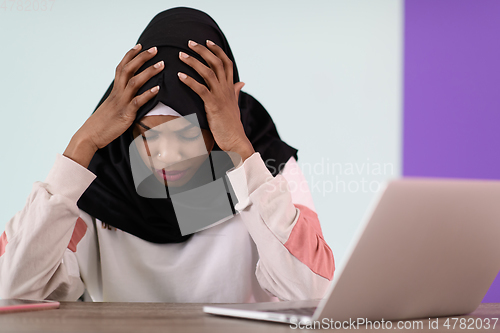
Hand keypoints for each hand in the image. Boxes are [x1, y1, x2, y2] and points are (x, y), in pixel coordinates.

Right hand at [64, 44, 163, 167]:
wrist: (89, 136)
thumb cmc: (102, 124)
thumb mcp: (113, 108)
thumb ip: (122, 100)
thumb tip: (131, 97)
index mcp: (114, 90)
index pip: (121, 67)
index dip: (130, 55)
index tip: (140, 46)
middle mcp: (117, 93)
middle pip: (128, 69)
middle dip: (142, 57)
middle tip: (155, 49)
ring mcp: (121, 102)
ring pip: (134, 82)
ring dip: (149, 72)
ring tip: (161, 64)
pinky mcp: (125, 114)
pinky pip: (137, 101)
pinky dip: (148, 94)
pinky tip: (158, 88)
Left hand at [177, 40, 254, 162]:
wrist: (235, 140)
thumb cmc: (232, 124)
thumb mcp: (235, 104)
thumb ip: (236, 91)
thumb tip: (241, 82)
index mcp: (230, 87)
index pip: (226, 62)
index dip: (217, 50)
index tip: (207, 41)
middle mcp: (226, 88)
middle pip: (216, 62)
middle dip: (203, 50)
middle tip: (189, 43)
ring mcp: (220, 96)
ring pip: (208, 72)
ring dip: (193, 62)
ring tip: (181, 55)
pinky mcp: (213, 105)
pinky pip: (201, 89)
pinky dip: (190, 81)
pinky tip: (180, 76)